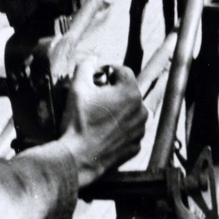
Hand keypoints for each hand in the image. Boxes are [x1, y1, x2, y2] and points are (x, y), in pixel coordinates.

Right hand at [60, 59, 148, 185]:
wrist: (78, 158)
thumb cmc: (78, 122)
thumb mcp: (78, 87)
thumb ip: (86, 66)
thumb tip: (93, 59)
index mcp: (131, 93)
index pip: (122, 71)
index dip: (107, 71)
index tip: (95, 78)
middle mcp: (141, 110)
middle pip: (127, 90)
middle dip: (113, 91)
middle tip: (95, 98)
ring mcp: (140, 130)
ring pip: (131, 110)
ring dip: (118, 109)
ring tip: (99, 115)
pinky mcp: (136, 146)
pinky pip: (130, 130)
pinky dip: (120, 128)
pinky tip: (104, 131)